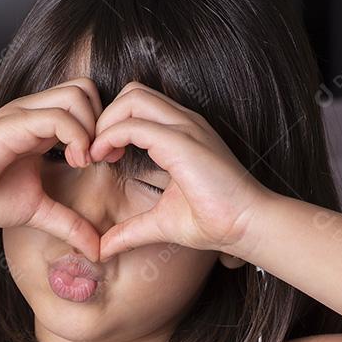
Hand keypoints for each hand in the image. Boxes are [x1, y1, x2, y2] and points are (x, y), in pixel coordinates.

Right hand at [0, 78, 104, 261]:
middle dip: (103, 122)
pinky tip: (74, 163)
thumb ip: (69, 224)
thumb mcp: (37, 211)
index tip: (105, 162)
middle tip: (100, 158)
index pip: (86, 103)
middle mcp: (33, 113)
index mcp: (41, 126)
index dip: (103, 129)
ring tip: (84, 162)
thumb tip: (97, 249)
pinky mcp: (11, 125)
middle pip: (86, 88)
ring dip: (91, 128)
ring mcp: (22, 115)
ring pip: (77, 94)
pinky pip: (57, 116)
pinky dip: (77, 137)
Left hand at [89, 82, 275, 260]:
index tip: (100, 156)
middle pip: (131, 92)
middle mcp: (183, 123)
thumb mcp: (160, 223)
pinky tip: (104, 158)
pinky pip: (134, 124)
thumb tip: (102, 250)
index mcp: (181, 133)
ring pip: (131, 98)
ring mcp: (185, 128)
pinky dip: (110, 136)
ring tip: (98, 154)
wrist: (246, 225)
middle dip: (104, 116)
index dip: (112, 125)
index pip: (138, 105)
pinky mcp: (181, 142)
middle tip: (95, 151)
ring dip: (105, 122)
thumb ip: (130, 231)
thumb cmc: (214, 221)